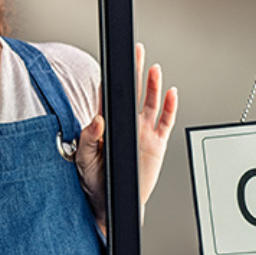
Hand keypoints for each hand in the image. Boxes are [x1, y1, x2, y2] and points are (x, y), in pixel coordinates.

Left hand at [77, 43, 178, 231]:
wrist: (110, 203)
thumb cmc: (95, 181)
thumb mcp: (84, 159)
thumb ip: (89, 138)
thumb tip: (96, 120)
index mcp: (107, 124)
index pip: (110, 95)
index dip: (113, 77)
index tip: (115, 58)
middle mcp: (126, 125)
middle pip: (132, 92)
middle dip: (135, 70)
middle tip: (137, 51)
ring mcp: (142, 133)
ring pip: (149, 103)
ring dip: (153, 86)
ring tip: (154, 69)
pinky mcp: (156, 144)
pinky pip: (165, 122)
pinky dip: (169, 107)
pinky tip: (171, 93)